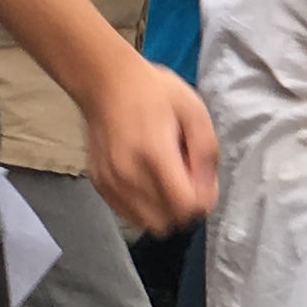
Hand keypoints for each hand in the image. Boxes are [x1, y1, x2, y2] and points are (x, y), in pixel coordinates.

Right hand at [80, 56, 216, 236]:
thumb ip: (206, 154)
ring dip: (163, 211)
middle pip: (167, 222)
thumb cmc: (155, 93)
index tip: (202, 182)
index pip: (184, 207)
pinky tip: (147, 181)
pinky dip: (143, 207)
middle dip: (184, 209)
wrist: (106, 82)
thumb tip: (207, 194)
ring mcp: (110, 182)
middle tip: (186, 181)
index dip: (202, 201)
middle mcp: (128, 174)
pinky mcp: (99, 185)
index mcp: (154, 154)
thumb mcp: (194, 112)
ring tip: (166, 180)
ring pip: (146, 224)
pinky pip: (128, 215)